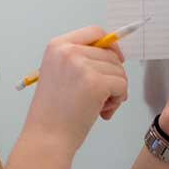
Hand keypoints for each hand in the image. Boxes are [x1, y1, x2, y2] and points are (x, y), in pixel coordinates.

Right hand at [20, 26, 127, 154]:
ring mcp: (82, 65)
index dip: (110, 45)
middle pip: (110, 53)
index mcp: (57, 46)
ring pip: (119, 70)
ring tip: (98, 106)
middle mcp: (68, 51)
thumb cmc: (53, 112)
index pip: (94, 32)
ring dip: (116, 91)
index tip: (116, 59)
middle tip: (100, 97)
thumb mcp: (58, 73)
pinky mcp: (96, 82)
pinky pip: (122, 85)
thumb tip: (113, 55)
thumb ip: (80, 60)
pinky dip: (118, 100)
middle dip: (112, 75)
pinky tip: (102, 112)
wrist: (47, 136)